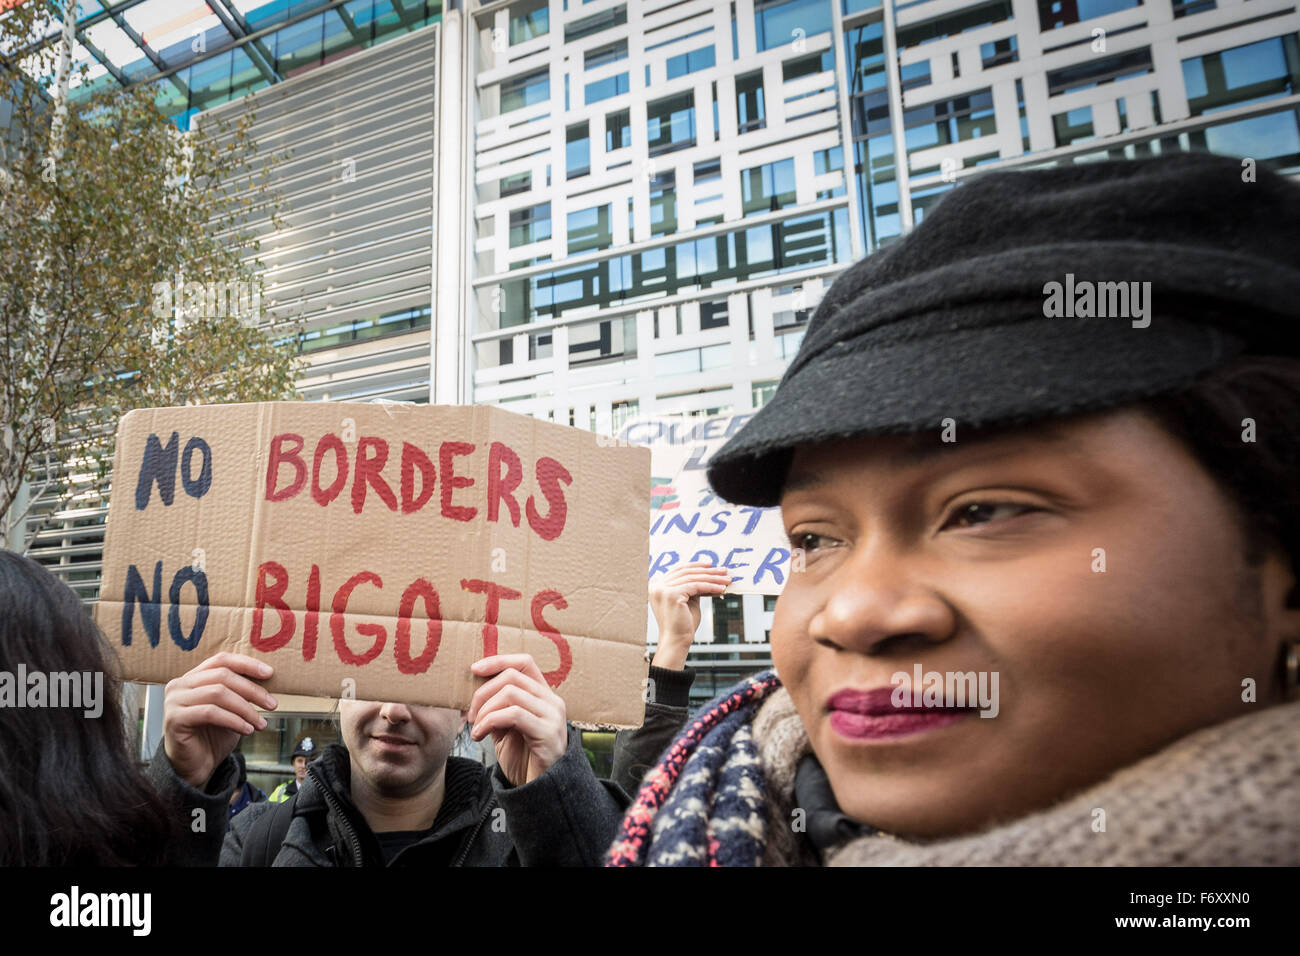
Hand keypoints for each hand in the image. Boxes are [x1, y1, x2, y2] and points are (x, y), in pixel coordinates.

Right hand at [162, 652, 276, 788]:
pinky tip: (247, 730)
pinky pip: (211, 712)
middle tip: (272, 704)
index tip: (269, 673)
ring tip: (260, 723)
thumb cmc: (213, 736)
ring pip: (218, 693)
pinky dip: (234, 720)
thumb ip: (241, 690)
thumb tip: (268, 676)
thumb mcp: (232, 708)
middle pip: (223, 676)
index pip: (221, 660)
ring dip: (246, 709)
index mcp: (193, 677)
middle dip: (252, 690)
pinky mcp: (174, 718)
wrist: (195, 766)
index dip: (247, 664)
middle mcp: (180, 685)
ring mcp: (174, 701)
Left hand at [468, 654, 567, 785]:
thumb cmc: (524, 759)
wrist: (540, 791)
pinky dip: (490, 721)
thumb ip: (496, 709)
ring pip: (511, 693)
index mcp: (543, 695)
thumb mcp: (505, 729)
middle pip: (512, 676)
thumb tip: (473, 693)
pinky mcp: (548, 732)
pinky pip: (513, 714)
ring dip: (485, 709)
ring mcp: (553, 716)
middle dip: (483, 692)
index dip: (498, 660)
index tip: (474, 669)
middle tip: (470, 714)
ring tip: (475, 727)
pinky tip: (480, 735)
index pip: (524, 662)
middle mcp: (552, 701)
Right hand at [650, 560, 731, 668]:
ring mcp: (663, 590)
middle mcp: (657, 586)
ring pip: (693, 579)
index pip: (678, 570)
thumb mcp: (688, 601)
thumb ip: (692, 588)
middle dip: (708, 571)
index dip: (695, 566)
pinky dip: (711, 587)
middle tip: (724, 571)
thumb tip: (707, 575)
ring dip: (712, 578)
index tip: (711, 565)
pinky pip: (696, 586)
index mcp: (656, 586)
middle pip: (687, 573)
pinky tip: (721, 589)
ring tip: (727, 580)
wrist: (676, 642)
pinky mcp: (672, 595)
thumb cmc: (683, 625)